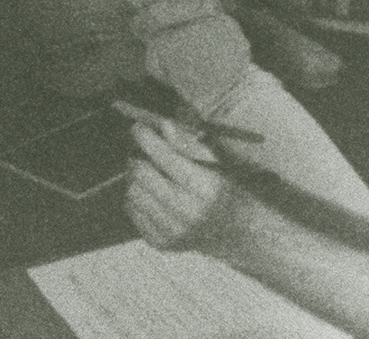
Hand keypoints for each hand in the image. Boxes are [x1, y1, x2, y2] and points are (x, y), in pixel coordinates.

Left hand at [125, 120, 238, 253]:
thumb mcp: (215, 163)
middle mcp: (188, 212)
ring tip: (146, 172)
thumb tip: (162, 125)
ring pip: (133, 193)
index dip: (146, 138)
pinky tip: (149, 192)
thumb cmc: (224, 189)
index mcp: (206, 188)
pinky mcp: (162, 243)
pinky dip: (136, 198)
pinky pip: (132, 212)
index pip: (166, 157)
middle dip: (137, 158)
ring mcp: (173, 231)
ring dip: (134, 178)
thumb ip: (187, 144)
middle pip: (143, 175)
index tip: (137, 127)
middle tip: (140, 152)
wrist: (235, 232)